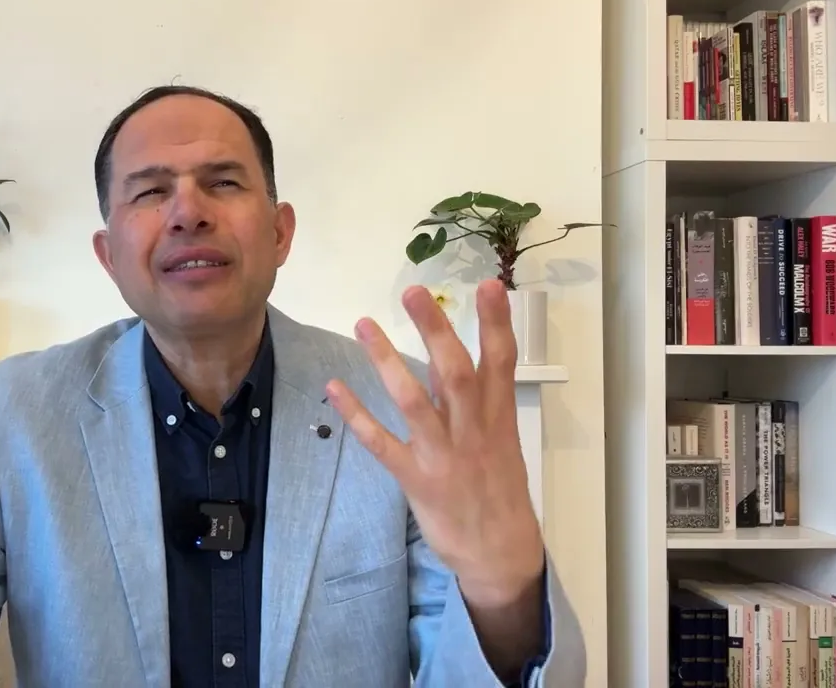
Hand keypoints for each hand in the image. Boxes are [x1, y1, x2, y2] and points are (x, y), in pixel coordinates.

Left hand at [325, 279, 544, 606]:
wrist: (501, 551)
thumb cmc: (497, 487)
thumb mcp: (497, 437)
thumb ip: (469, 397)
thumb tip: (441, 354)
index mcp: (497, 416)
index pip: (500, 361)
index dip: (496, 323)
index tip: (488, 285)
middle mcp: (471, 430)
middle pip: (453, 372)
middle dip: (435, 330)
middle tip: (413, 292)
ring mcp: (443, 454)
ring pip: (413, 401)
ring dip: (386, 361)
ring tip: (363, 324)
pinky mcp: (417, 479)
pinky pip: (382, 444)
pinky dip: (357, 416)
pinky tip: (334, 389)